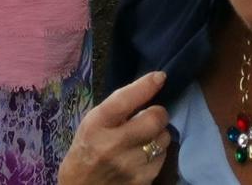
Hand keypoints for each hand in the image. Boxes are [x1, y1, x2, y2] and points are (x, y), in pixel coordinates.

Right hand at [58, 69, 171, 183]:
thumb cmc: (87, 148)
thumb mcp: (93, 122)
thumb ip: (118, 107)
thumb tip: (152, 85)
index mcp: (97, 125)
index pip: (124, 100)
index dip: (145, 86)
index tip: (159, 77)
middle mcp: (113, 145)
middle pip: (154, 120)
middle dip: (158, 114)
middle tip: (151, 116)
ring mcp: (129, 166)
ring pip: (163, 139)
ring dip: (158, 135)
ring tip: (144, 138)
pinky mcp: (142, 181)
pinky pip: (162, 158)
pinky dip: (157, 153)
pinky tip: (143, 155)